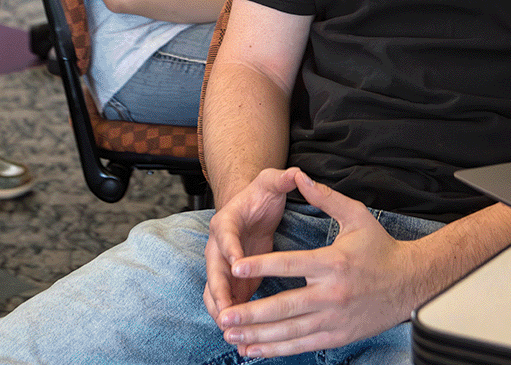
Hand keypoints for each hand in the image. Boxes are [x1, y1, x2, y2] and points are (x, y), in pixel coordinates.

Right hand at [203, 167, 299, 324]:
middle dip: (219, 291)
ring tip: (232, 331)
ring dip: (221, 310)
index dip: (230, 250)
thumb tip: (297, 174)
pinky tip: (242, 336)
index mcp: (226, 220)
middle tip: (228, 312)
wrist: (250, 205)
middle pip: (213, 270)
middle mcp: (219, 244)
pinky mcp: (233, 279)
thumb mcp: (271, 181)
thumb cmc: (261, 194)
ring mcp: (223, 264)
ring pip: (215, 291)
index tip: (237, 266)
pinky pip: (227, 301)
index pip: (225, 236)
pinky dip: (231, 317)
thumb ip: (282, 178)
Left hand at [216, 171, 418, 358]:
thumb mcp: (356, 215)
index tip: (236, 266)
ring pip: (289, 331)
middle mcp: (331, 294)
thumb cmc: (381, 248)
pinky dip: (277, 348)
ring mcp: (334, 319)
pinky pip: (302, 344)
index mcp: (332, 263)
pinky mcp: (337, 336)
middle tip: (225, 315)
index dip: (261, 266)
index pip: (290, 265)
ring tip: (231, 334)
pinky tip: (255, 348)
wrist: (410, 283)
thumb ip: (325, 197)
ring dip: (258, 334)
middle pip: (285, 306)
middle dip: (251, 313)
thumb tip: (300, 177)